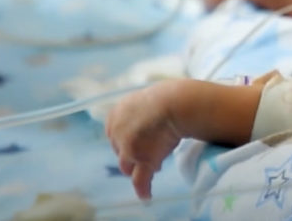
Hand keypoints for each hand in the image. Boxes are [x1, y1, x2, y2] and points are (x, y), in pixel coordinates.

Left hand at [105, 80, 184, 199]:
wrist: (176, 103)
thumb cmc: (167, 96)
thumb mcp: (145, 98)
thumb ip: (140, 110)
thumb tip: (148, 115)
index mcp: (115, 115)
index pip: (115, 134)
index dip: (128, 139)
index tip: (141, 140)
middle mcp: (117, 132)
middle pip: (120, 150)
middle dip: (134, 153)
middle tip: (151, 151)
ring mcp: (128, 148)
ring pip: (128, 166)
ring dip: (139, 167)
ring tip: (156, 167)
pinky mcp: (143, 160)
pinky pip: (140, 179)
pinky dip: (143, 188)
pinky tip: (146, 195)